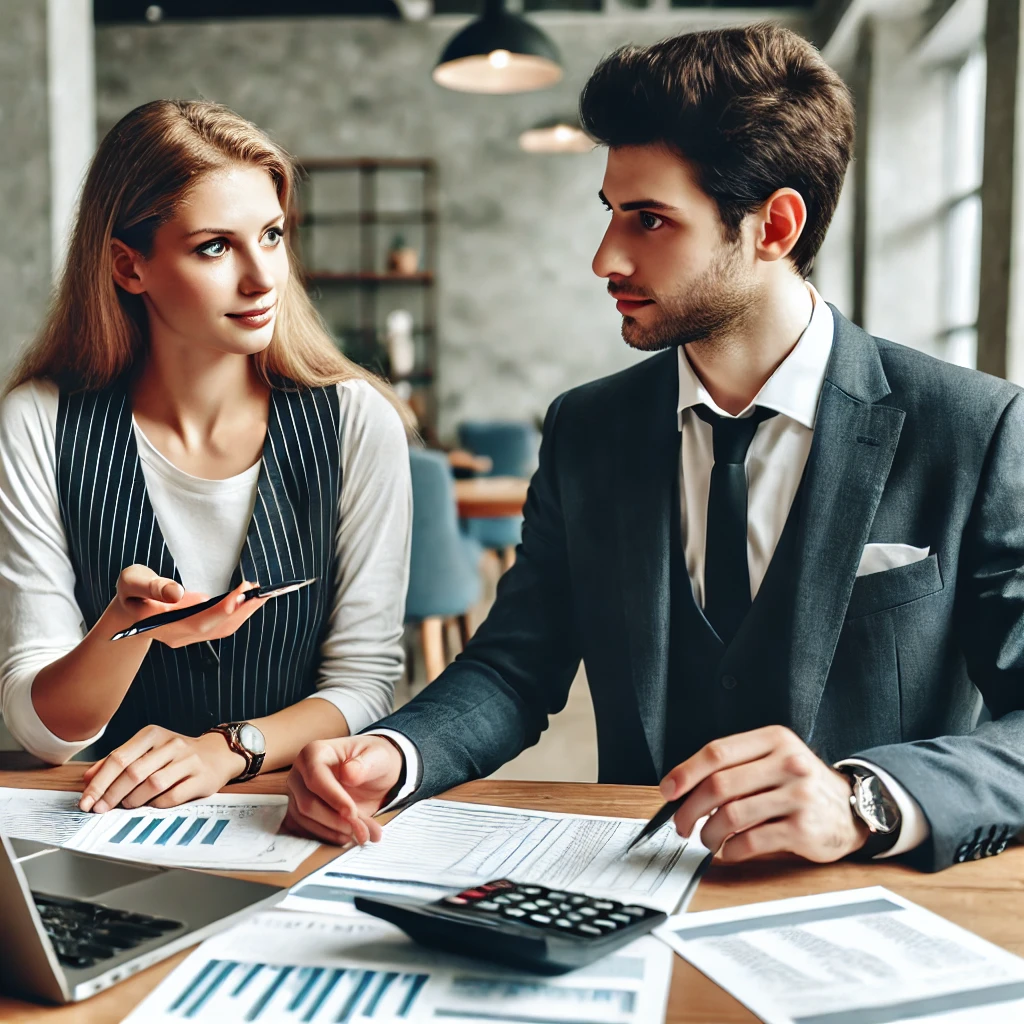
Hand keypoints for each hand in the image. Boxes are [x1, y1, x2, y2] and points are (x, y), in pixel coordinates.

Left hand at [78, 726, 244, 811]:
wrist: (217, 754)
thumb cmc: (175, 755)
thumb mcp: (146, 751)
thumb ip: (117, 762)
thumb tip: (87, 779)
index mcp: (153, 734)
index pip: (119, 758)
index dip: (99, 783)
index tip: (86, 801)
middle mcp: (171, 744)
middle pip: (133, 772)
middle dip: (111, 794)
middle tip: (100, 809)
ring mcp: (188, 760)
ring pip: (153, 784)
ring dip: (134, 800)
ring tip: (126, 806)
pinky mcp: (201, 778)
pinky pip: (173, 796)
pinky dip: (157, 805)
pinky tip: (151, 805)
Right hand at [108, 564, 268, 647]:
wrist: (131, 607)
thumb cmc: (132, 590)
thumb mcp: (133, 580)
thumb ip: (152, 586)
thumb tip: (176, 593)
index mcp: (162, 624)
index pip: (197, 622)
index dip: (221, 610)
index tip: (241, 594)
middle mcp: (179, 635)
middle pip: (217, 627)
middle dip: (242, 608)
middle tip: (261, 590)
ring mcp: (191, 634)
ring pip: (224, 627)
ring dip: (246, 610)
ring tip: (263, 592)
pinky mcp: (200, 628)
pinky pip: (224, 623)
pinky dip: (240, 610)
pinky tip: (252, 597)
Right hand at [283, 735, 403, 846]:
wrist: (372, 774)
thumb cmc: (373, 760)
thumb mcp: (378, 757)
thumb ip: (365, 765)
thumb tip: (347, 774)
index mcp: (315, 752)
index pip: (316, 778)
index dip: (334, 799)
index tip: (353, 813)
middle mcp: (299, 772)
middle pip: (307, 804)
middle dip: (337, 821)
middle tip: (364, 831)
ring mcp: (296, 793)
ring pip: (306, 821)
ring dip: (335, 832)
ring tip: (363, 834)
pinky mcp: (299, 812)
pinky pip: (305, 830)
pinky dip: (328, 837)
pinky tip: (348, 837)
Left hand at [661, 726, 866, 863]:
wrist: (852, 809)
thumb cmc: (799, 783)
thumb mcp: (774, 758)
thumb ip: (736, 766)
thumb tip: (682, 788)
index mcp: (774, 740)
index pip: (717, 752)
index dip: (686, 772)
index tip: (668, 790)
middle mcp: (788, 763)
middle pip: (719, 786)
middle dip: (690, 809)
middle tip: (681, 824)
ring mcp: (797, 796)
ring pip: (731, 815)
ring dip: (708, 833)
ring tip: (706, 839)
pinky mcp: (803, 829)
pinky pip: (751, 841)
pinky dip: (731, 849)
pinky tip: (729, 850)